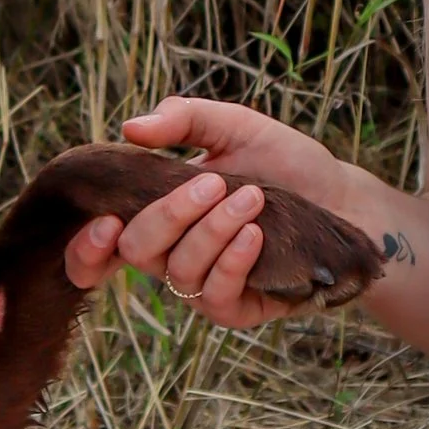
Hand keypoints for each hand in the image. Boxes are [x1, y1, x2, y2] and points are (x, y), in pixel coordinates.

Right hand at [63, 97, 355, 333]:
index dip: (85, 250)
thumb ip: (183, 120)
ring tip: (252, 197)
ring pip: (178, 271)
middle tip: (213, 183)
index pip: (98, 250)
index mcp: (157, 216)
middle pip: (135, 251)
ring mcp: (202, 286)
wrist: (343, 197)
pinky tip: (254, 235)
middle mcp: (171, 255)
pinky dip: (231, 262)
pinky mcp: (237, 309)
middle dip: (168, 216)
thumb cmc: (284, 161)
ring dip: (212, 231)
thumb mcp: (233, 126)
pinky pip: (215, 296)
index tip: (104, 222)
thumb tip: (131, 127)